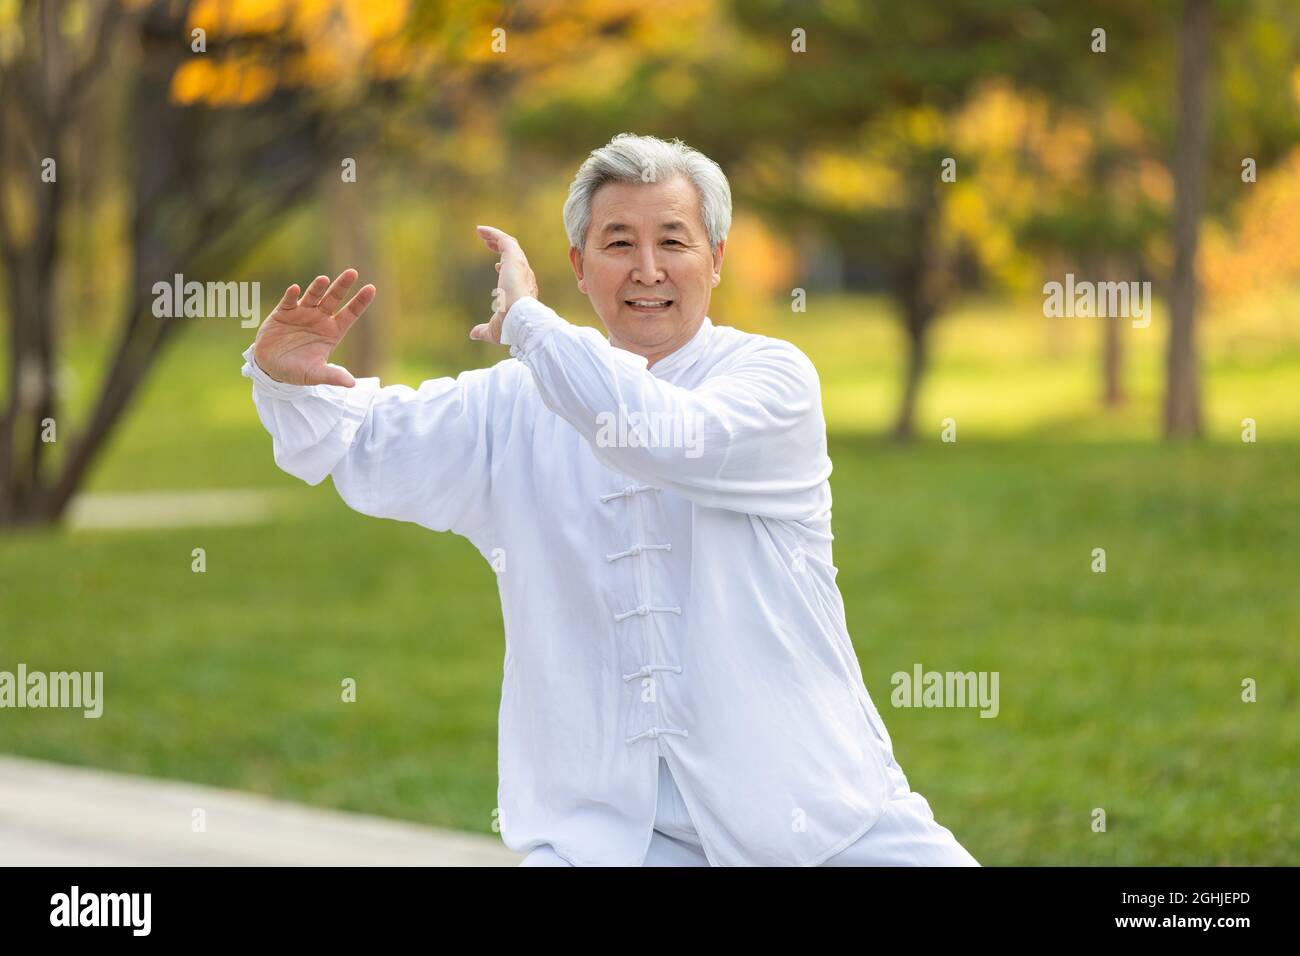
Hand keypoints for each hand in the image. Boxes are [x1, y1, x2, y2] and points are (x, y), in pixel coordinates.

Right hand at [251, 270, 374, 386]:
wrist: (270, 368)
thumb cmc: (297, 371)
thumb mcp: (315, 375)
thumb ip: (332, 376)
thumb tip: (352, 384)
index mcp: (332, 332)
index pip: (350, 314)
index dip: (360, 302)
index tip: (371, 288)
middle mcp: (319, 319)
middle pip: (334, 299)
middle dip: (342, 286)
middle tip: (352, 272)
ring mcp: (302, 314)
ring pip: (313, 296)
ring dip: (318, 288)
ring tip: (323, 280)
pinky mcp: (283, 313)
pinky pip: (289, 301)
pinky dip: (291, 295)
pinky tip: (295, 289)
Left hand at [472, 225, 538, 343]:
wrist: (521, 319)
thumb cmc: (511, 327)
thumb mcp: (494, 329)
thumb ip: (484, 330)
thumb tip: (474, 334)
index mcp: (523, 291)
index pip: (516, 275)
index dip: (506, 269)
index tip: (497, 267)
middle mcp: (525, 276)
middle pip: (514, 256)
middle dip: (501, 249)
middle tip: (488, 244)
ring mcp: (521, 266)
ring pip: (510, 245)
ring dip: (496, 238)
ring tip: (482, 233)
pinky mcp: (514, 258)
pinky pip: (504, 240)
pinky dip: (493, 233)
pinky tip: (481, 230)